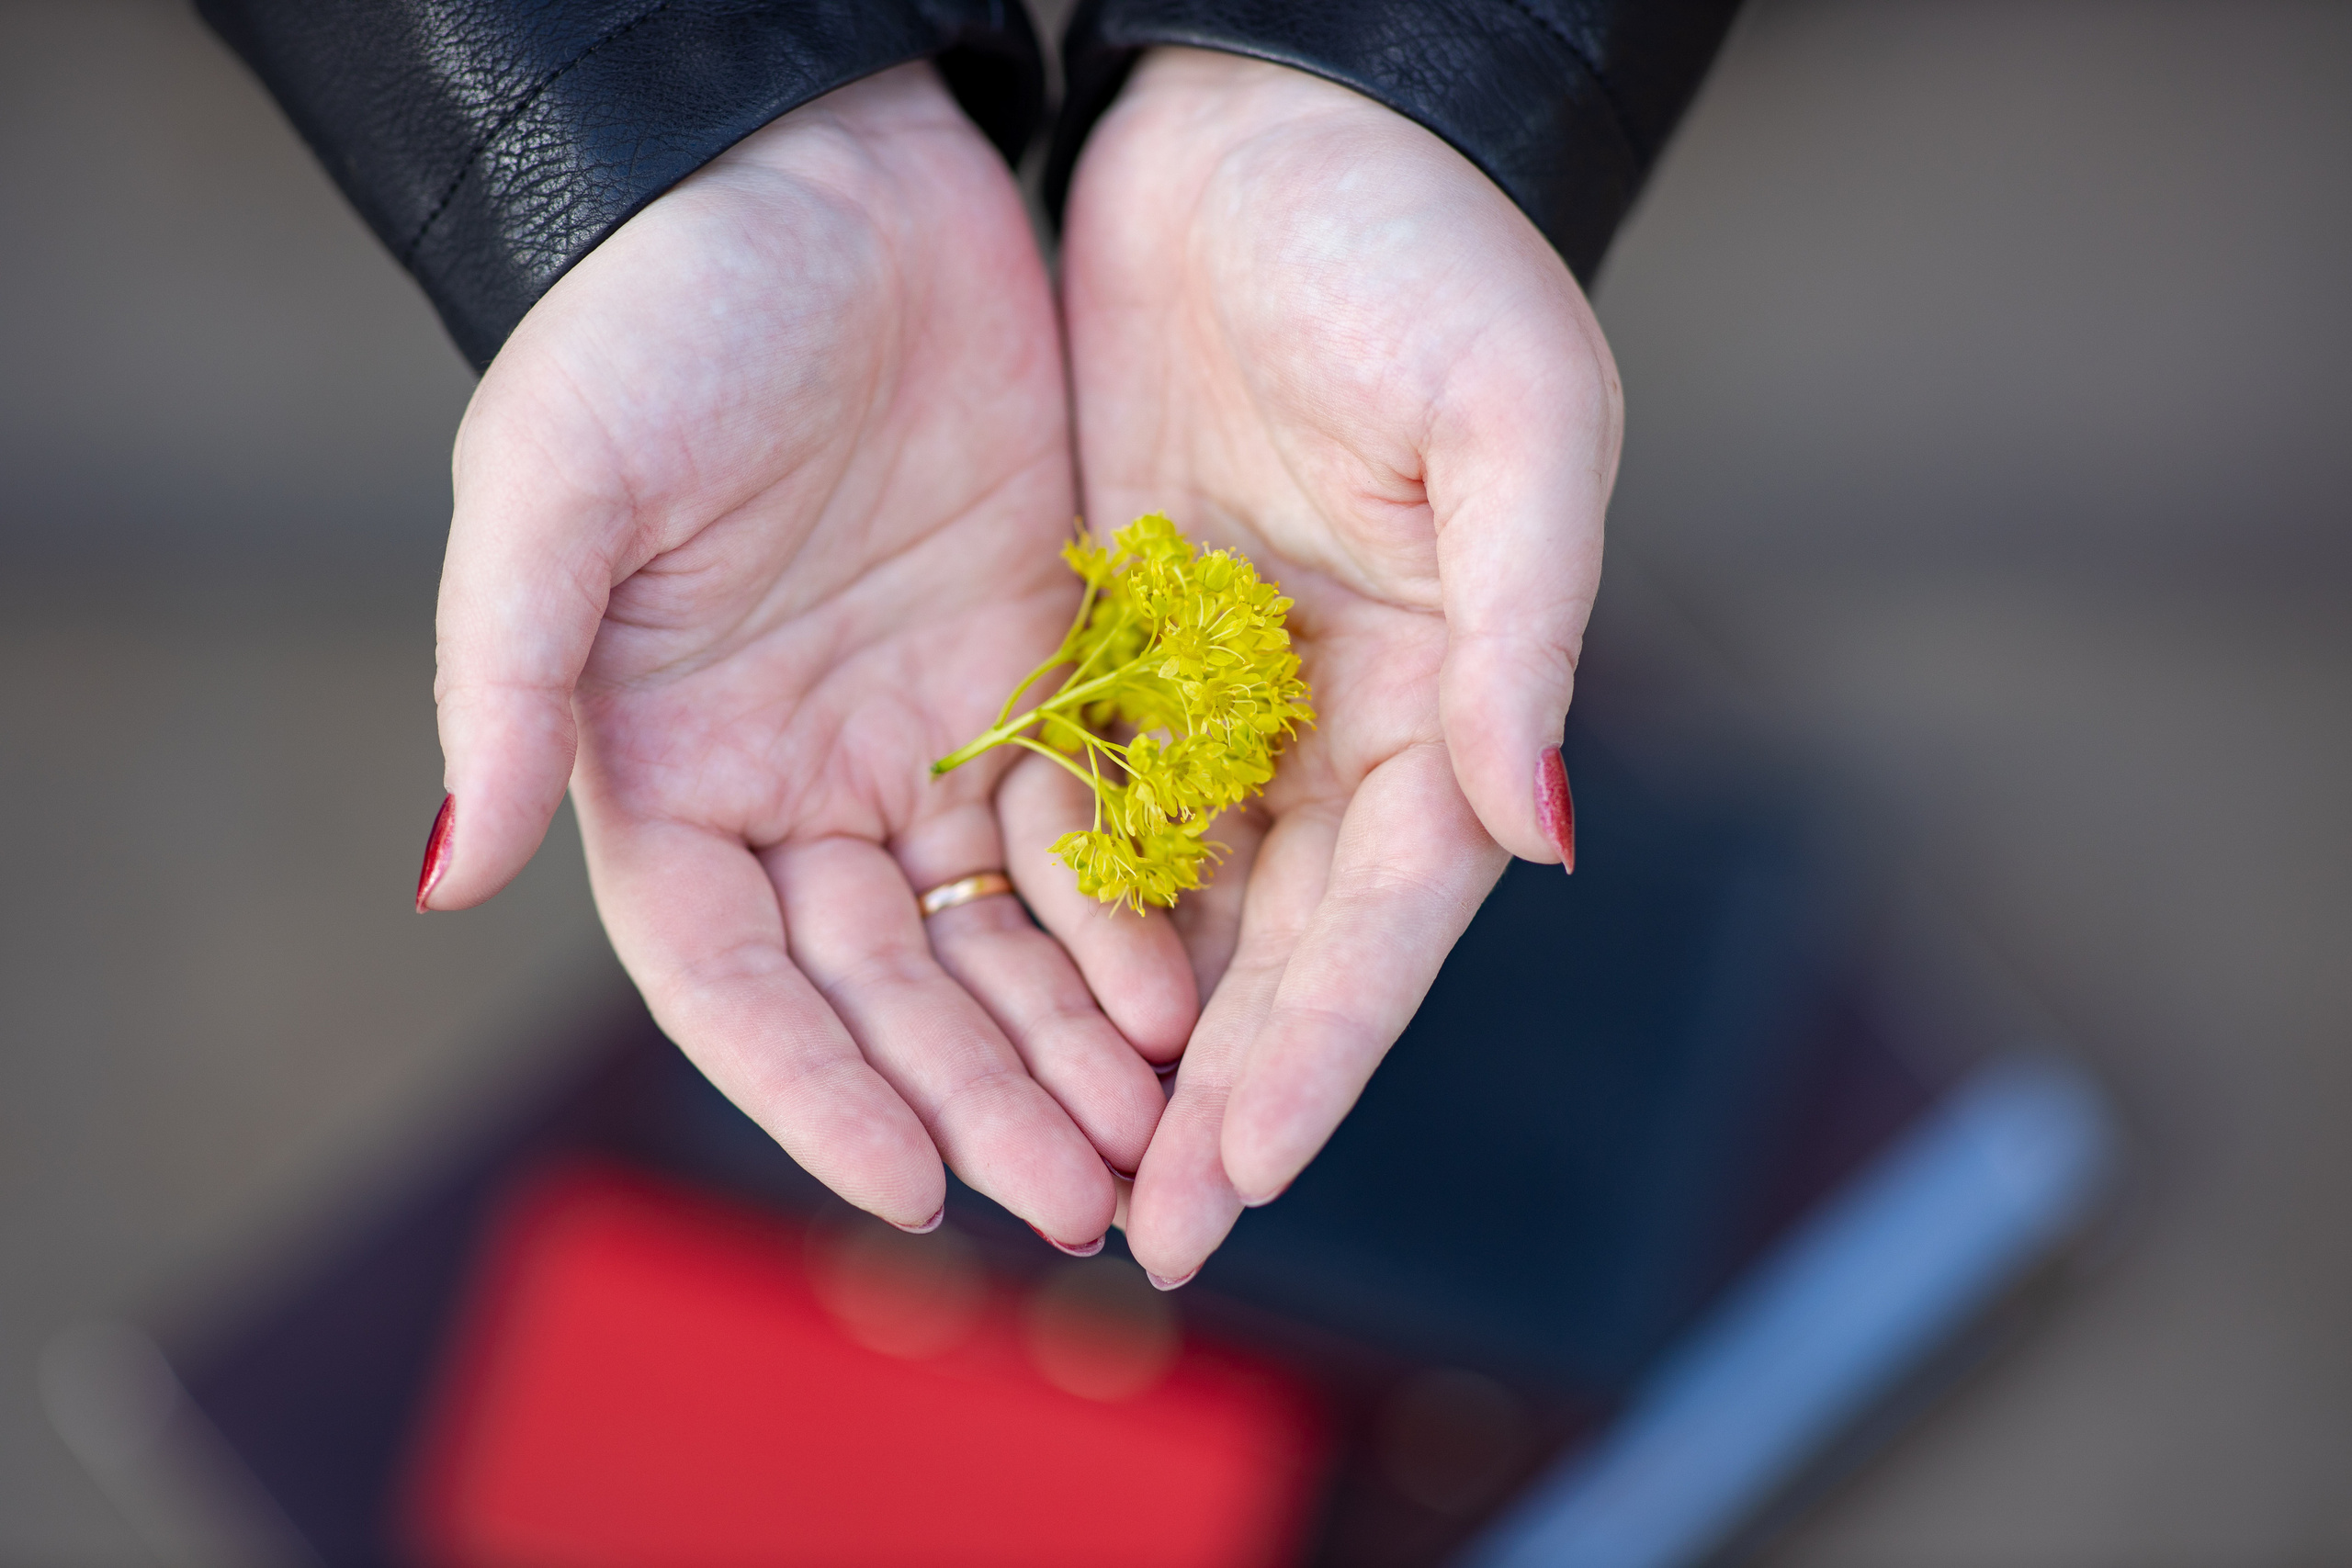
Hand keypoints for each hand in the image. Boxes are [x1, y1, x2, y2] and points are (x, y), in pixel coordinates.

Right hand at [421, 65, 1195, 1244]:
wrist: (821, 167)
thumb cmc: (660, 313)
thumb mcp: (556, 482)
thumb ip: (503, 681)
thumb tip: (443, 875)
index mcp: (663, 767)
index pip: (735, 978)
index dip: (814, 1088)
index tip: (909, 1188)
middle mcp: (794, 778)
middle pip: (887, 984)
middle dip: (975, 1093)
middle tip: (1073, 1197)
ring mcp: (915, 732)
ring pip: (995, 932)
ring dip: (1065, 1039)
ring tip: (1148, 1137)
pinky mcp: (1026, 670)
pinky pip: (1083, 824)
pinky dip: (1127, 912)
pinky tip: (1188, 989)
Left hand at [1059, 49, 1621, 1280]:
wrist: (1272, 115)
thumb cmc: (1420, 245)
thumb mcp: (1510, 416)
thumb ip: (1523, 626)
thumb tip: (1540, 829)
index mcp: (1444, 687)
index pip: (1384, 912)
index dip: (1321, 1048)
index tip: (1242, 1172)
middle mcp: (1335, 714)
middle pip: (1273, 942)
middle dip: (1214, 1092)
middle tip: (1143, 1236)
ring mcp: (1223, 684)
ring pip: (1170, 898)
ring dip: (1121, 1035)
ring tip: (1062, 1162)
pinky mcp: (1118, 634)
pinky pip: (1079, 794)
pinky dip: (1047, 901)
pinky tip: (992, 993)